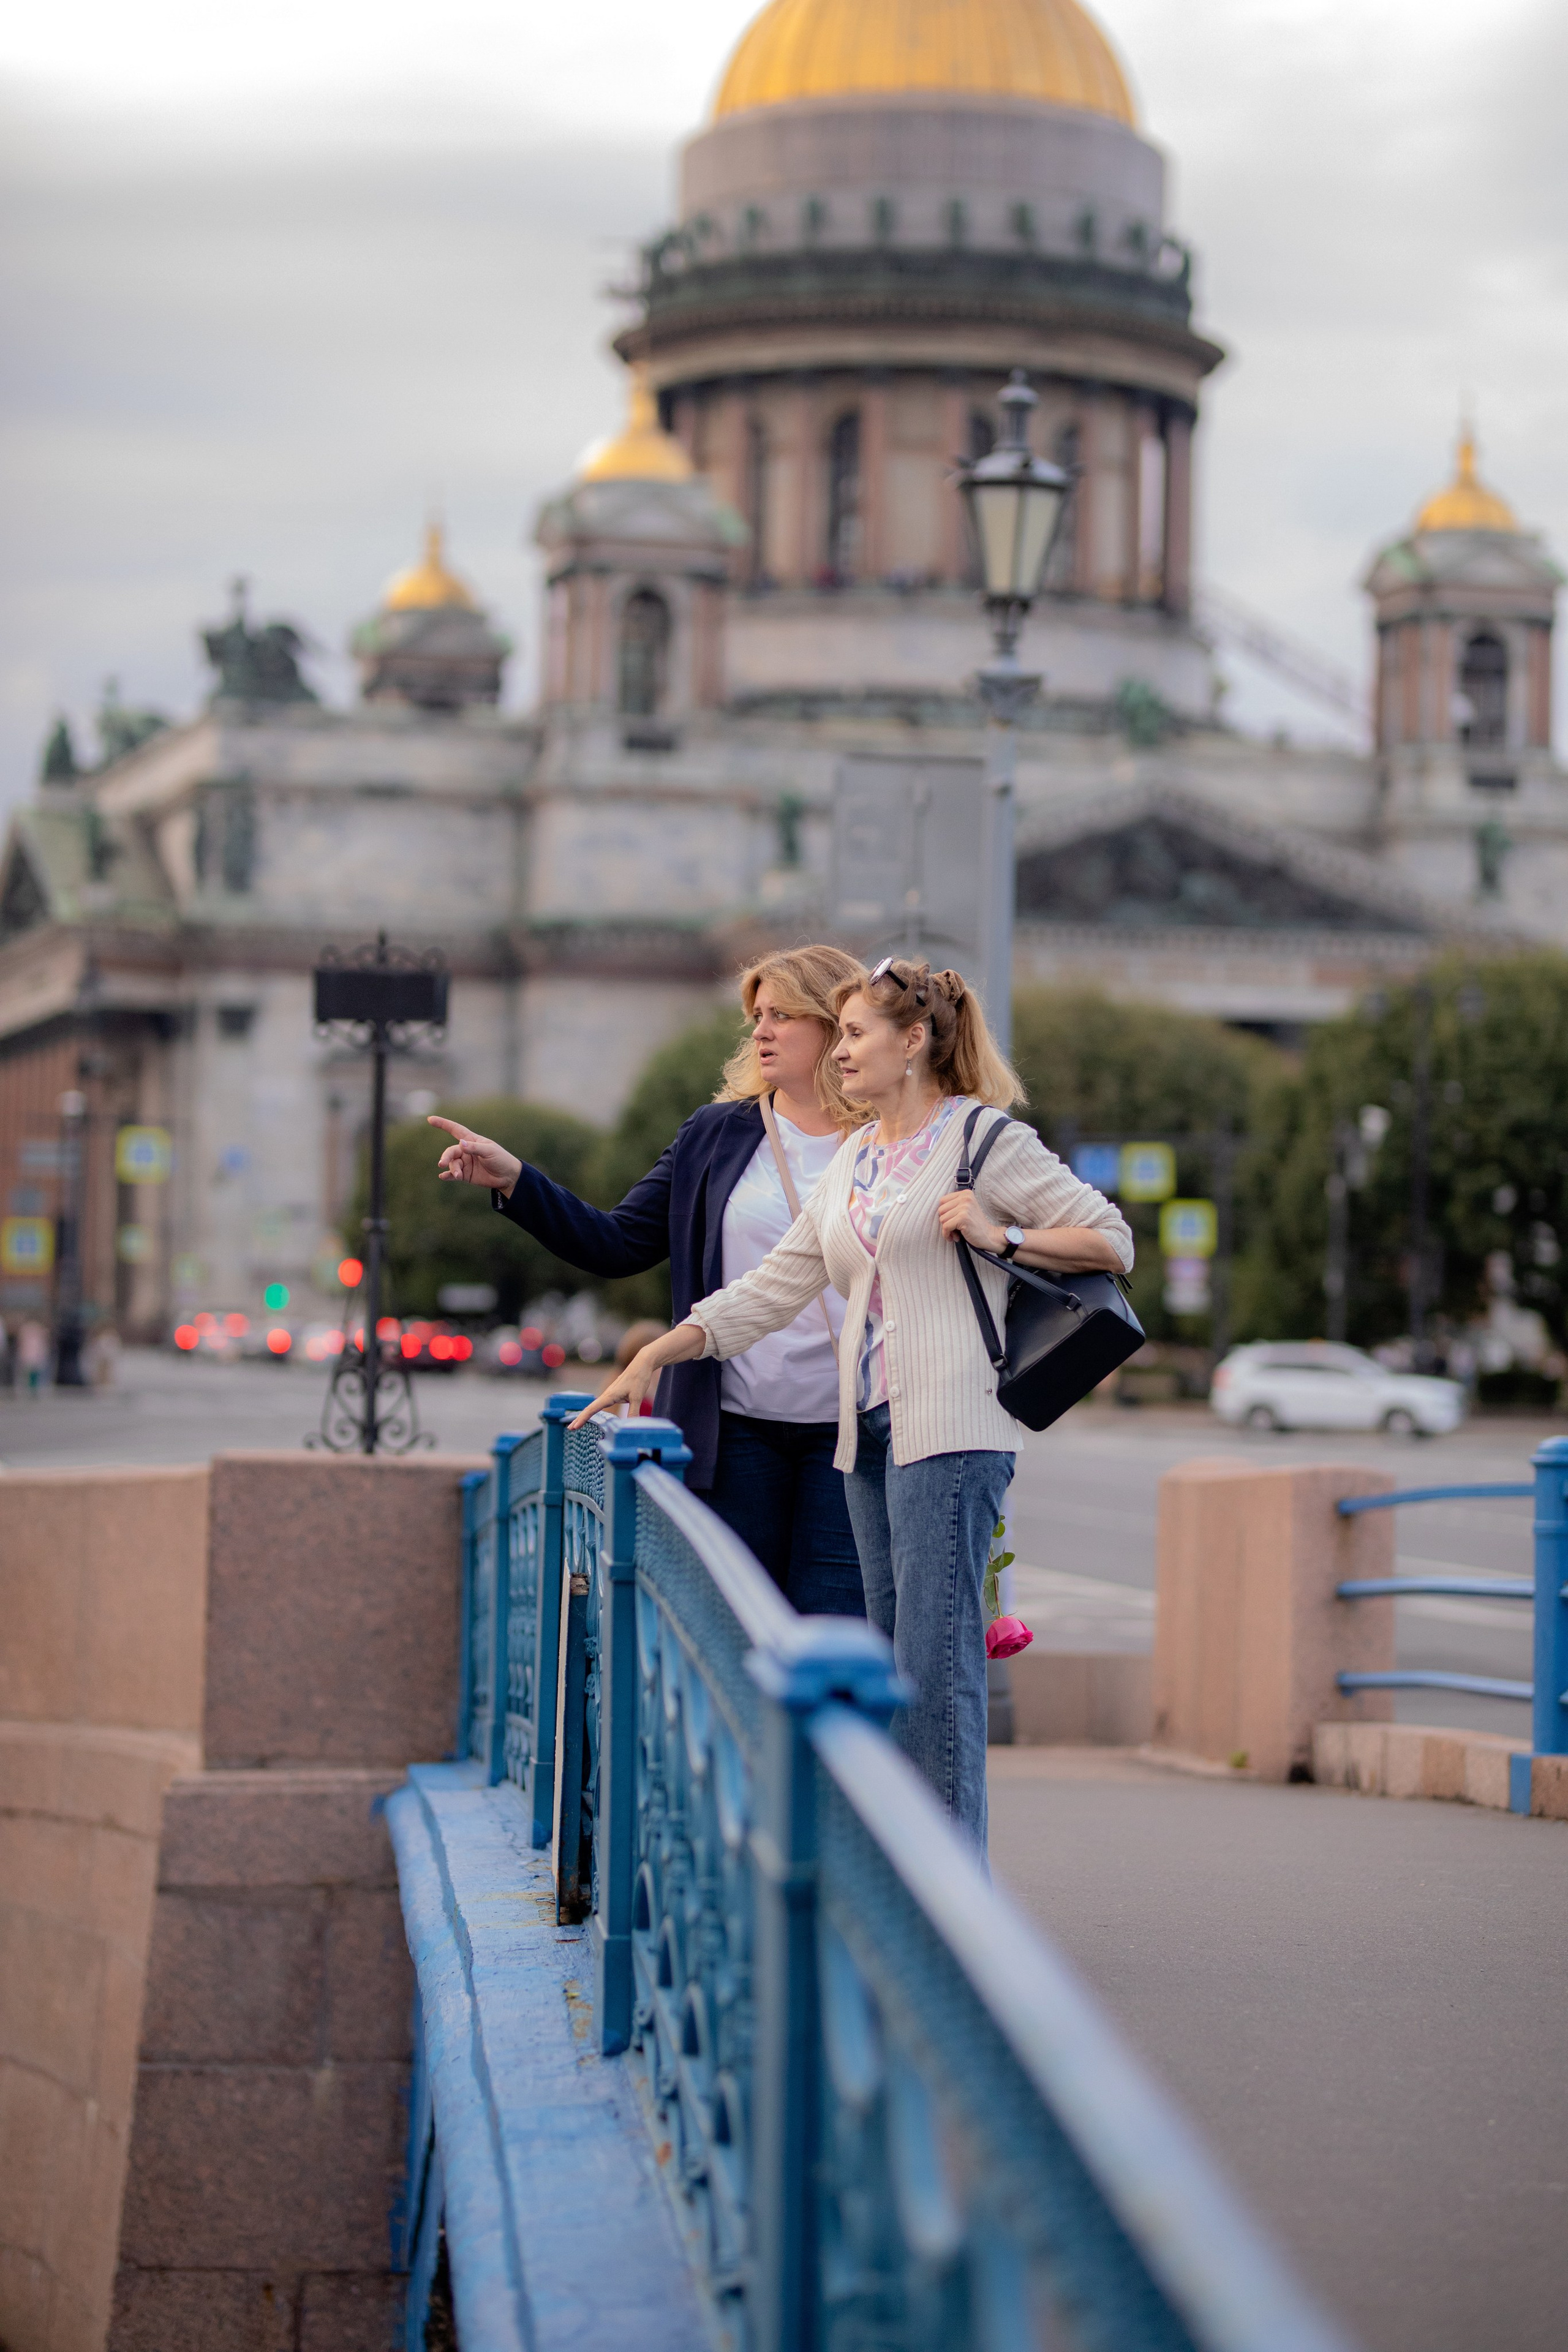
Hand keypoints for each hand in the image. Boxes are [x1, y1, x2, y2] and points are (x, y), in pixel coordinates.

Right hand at [428, 1117, 521, 1194]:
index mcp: (472, 1140)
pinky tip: (443, 1177)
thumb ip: (475, 1148)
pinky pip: (453, 1174)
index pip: (455, 1130)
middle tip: (442, 1164)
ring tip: (457, 1175)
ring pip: (452, 1164)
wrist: (508, 1177)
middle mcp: (466, 1151)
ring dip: (452, 1169)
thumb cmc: (501, 1159)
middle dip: (446, 1156)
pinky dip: (448, 1175)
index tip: (430, 1119)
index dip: (443, 1124)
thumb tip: (460, 1144)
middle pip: (451, 1151)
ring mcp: (465, 1163)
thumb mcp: (490, 1152)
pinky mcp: (466, 1174)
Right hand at [567, 1322, 707, 1428]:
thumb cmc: (639, 1378)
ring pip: (594, 1406)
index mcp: (610, 1395)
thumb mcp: (638, 1397)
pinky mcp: (614, 1393)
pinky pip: (601, 1404)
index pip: (592, 1409)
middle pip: (590, 1408)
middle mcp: (607, 1394)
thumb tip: (630, 1427)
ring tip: (578, 1424)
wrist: (642, 1363)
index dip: (582, 1418)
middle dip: (580, 1418)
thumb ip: (633, 1412)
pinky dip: (594, 1410)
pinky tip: (593, 1414)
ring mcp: (610, 1393)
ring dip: (586, 1415)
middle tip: (570, 1429)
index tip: (574, 1426)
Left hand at [937, 1191, 1005, 1251]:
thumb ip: (954, 1205)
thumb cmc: (974, 1224)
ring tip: (957, 1233)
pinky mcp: (963, 1218)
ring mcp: (964, 1207)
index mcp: (965, 1193)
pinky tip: (955, 1238)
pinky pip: (945, 1227)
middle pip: (941, 1210)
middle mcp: (965, 1198)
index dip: (945, 1213)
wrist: (989, 1235)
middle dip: (945, 1222)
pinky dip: (947, 1235)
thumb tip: (936, 1209)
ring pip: (942, 1219)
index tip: (953, 1221)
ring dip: (947, 1230)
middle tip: (955, 1228)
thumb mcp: (965, 1209)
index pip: (942, 1201)